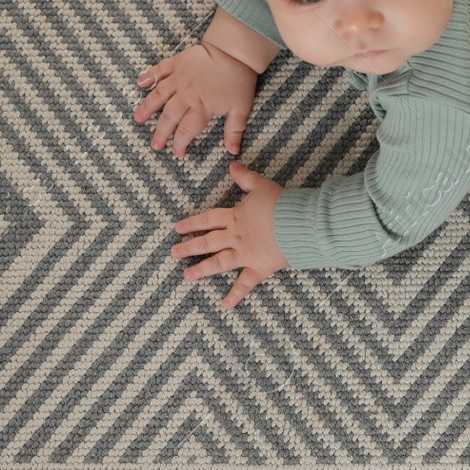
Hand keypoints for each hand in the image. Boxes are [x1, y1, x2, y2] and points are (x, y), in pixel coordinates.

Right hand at [135, 41, 257, 157]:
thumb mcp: (241, 108)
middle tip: (154, 145)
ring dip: (147, 107)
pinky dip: (149, 76)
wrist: (234, 51)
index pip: (187, 130)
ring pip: (159, 95)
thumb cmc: (239, 80)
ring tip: (138, 118)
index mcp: (201, 107)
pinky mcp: (177, 63)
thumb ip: (234, 130)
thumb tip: (233, 151)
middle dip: (161, 133)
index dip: (180, 143)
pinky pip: (160, 70)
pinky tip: (140, 83)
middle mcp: (186, 95)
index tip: (177, 153)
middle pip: (169, 117)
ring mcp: (179, 78)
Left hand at [172, 160, 287, 308]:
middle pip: (207, 242)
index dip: (192, 223)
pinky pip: (245, 283)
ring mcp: (245, 254)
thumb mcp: (262, 185)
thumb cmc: (281, 203)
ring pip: (218, 263)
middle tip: (173, 253)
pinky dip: (236, 295)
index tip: (177, 228)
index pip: (208, 219)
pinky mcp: (259, 267)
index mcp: (235, 217)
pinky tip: (224, 305)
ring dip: (201, 270)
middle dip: (189, 247)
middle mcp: (235, 236)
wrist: (297, 223)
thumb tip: (232, 164)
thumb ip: (245, 177)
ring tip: (186, 276)